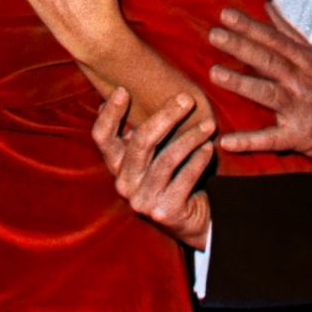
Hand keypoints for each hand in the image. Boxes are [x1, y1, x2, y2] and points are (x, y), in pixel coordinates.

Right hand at [92, 88, 214, 250]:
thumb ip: (133, 130)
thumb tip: (119, 91)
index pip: (102, 137)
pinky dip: (198, 161)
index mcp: (115, 165)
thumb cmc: (166, 176)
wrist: (187, 221)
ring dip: (191, 138)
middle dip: (166, 116)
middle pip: (141, 142)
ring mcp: (143, 200)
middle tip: (187, 99)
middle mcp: (124, 183)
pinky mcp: (165, 212)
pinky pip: (185, 179)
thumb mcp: (146, 154)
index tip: (123, 90)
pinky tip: (209, 148)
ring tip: (208, 124)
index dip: (110, 114)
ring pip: (167, 159)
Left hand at [210, 5, 311, 165]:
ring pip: (268, 93)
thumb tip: (266, 6)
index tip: (225, 15)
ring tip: (215, 74)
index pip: (274, 39)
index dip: (249, 26)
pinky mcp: (299, 136)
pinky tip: (226, 141)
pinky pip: (271, 139)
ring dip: (242, 84)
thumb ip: (288, 32)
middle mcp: (302, 81)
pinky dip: (249, 142)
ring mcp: (300, 108)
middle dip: (241, 47)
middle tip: (214, 35)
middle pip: (269, 60)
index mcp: (305, 61)